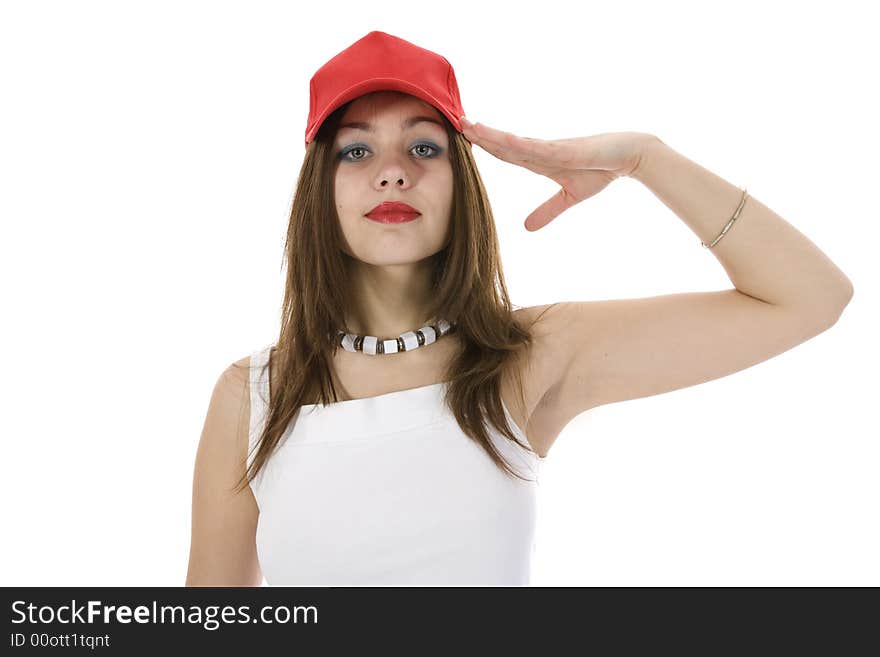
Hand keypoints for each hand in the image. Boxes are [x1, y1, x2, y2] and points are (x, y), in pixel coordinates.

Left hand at [459, 116, 657, 230]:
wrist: (627, 157)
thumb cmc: (600, 170)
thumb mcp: (568, 198)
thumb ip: (547, 211)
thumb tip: (525, 228)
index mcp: (538, 160)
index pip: (504, 153)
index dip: (484, 146)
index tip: (462, 140)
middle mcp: (539, 150)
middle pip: (502, 143)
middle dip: (478, 134)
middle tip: (453, 123)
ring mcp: (549, 148)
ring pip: (512, 141)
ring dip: (489, 133)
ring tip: (467, 124)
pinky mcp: (562, 149)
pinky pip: (534, 146)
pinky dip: (516, 142)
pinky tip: (498, 138)